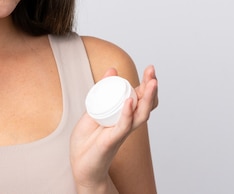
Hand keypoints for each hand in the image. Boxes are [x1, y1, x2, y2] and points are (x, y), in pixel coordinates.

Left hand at [70, 66, 157, 189]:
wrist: (81, 164)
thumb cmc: (89, 139)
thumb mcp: (94, 108)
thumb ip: (103, 90)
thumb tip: (113, 69)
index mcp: (124, 114)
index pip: (142, 97)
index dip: (148, 83)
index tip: (150, 69)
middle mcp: (128, 122)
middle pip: (147, 104)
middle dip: (151, 87)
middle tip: (152, 71)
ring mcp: (121, 131)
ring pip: (141, 115)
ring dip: (147, 99)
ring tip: (151, 83)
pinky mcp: (113, 140)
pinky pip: (123, 126)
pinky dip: (127, 113)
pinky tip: (129, 101)